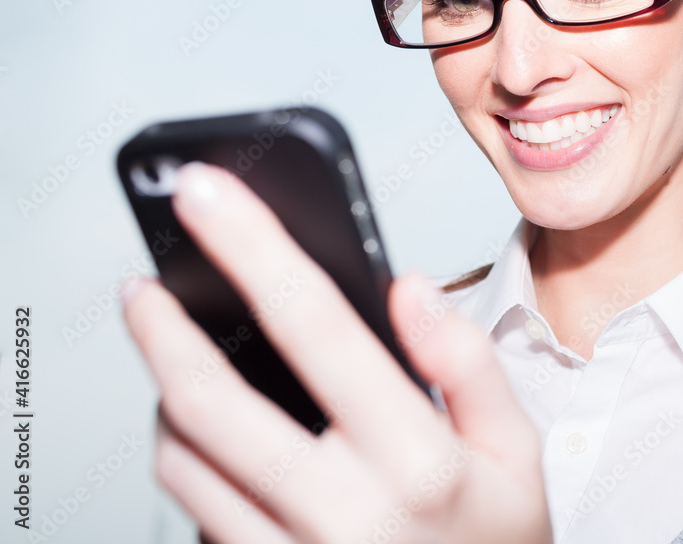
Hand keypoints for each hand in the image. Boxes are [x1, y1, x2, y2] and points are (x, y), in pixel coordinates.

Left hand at [122, 162, 551, 543]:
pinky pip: (193, 515)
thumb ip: (467, 363)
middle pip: (212, 400)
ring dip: (171, 398)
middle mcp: (343, 515)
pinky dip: (190, 462)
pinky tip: (215, 442)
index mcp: (417, 460)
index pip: (316, 326)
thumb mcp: (516, 451)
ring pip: (184, 462)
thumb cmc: (494, 543)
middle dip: (161, 328)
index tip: (205, 195)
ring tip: (188, 368)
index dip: (251, 246)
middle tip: (143, 287)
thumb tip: (408, 289)